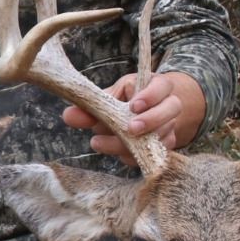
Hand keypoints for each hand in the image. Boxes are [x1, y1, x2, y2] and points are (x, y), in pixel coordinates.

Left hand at [63, 71, 206, 166]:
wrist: (143, 114)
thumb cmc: (125, 100)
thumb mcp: (110, 96)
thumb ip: (91, 106)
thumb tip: (68, 116)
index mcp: (156, 84)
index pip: (161, 86)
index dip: (150, 96)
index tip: (133, 106)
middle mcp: (169, 104)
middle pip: (170, 110)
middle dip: (151, 120)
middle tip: (129, 129)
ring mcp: (170, 126)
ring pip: (163, 135)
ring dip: (137, 143)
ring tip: (104, 143)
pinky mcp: (166, 145)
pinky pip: (156, 154)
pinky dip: (137, 155)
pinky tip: (119, 154)